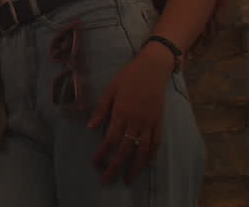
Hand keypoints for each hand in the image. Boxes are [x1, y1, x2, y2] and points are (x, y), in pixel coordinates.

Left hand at [88, 44, 172, 183]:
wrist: (153, 69)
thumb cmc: (128, 77)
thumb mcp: (110, 89)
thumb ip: (101, 109)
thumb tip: (90, 127)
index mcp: (121, 112)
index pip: (110, 139)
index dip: (102, 153)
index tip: (95, 163)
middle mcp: (136, 120)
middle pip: (125, 149)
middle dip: (115, 167)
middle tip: (107, 180)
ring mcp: (149, 122)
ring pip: (142, 150)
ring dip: (135, 166)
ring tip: (128, 179)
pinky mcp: (159, 121)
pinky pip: (156, 142)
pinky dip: (151, 154)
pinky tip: (146, 164)